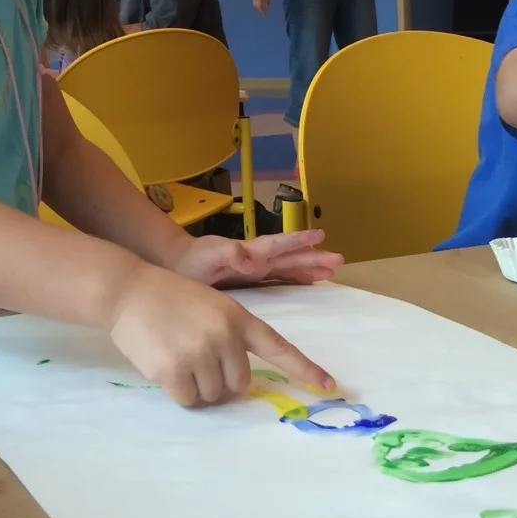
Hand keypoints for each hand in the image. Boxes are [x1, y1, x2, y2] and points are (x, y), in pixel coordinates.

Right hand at [109, 264, 334, 406]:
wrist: (129, 290)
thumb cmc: (169, 298)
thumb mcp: (211, 305)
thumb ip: (230, 335)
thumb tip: (239, 382)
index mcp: (238, 317)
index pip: (278, 346)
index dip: (303, 369)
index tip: (329, 387)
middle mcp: (225, 335)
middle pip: (239, 384)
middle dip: (219, 379)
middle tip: (194, 356)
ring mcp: (200, 353)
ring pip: (213, 395)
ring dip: (196, 386)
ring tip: (176, 354)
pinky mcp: (175, 370)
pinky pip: (188, 400)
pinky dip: (177, 391)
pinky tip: (164, 364)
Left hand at [171, 229, 342, 288]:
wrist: (177, 263)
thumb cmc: (191, 260)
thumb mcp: (207, 256)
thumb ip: (228, 254)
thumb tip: (250, 258)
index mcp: (248, 252)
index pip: (277, 246)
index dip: (298, 242)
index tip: (320, 236)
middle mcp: (256, 258)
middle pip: (289, 257)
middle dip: (313, 257)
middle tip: (339, 259)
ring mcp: (255, 267)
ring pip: (288, 266)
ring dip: (309, 267)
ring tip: (332, 270)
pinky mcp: (251, 278)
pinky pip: (279, 277)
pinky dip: (296, 278)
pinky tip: (309, 281)